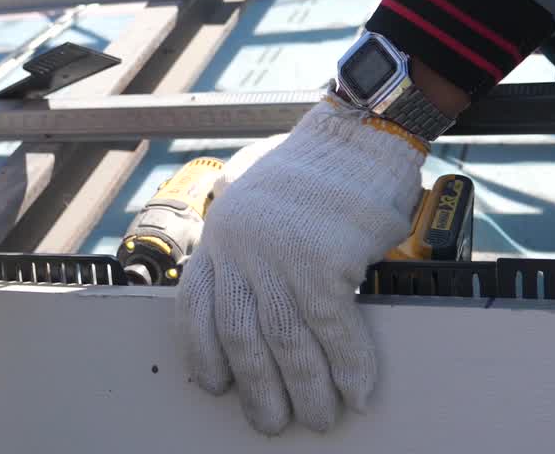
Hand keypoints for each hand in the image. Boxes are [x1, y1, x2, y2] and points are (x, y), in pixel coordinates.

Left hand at [176, 98, 426, 434]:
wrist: (358, 134)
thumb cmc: (316, 164)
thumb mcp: (253, 192)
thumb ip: (244, 236)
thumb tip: (250, 285)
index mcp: (220, 234)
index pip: (195, 308)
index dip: (204, 354)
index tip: (217, 384)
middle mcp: (240, 248)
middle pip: (240, 337)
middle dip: (257, 388)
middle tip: (271, 420)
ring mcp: (279, 255)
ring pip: (285, 342)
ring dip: (305, 389)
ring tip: (318, 417)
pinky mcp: (323, 261)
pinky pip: (334, 329)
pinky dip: (347, 365)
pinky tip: (355, 390)